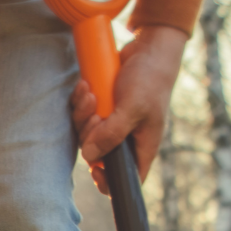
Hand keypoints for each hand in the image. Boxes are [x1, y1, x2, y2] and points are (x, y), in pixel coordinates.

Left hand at [70, 24, 188, 193]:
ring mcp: (112, 122)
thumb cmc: (149, 79)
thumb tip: (89, 155)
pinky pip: (81, 112)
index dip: (107, 181)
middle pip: (96, 152)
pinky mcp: (101, 107)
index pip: (125, 178)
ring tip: (90, 94)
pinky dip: (80, 100)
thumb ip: (112, 134)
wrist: (149, 48)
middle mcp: (126, 138)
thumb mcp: (132, 108)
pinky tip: (85, 86)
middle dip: (89, 132)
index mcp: (141, 146)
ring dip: (82, 112)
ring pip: (85, 131)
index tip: (94, 169)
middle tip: (96, 114)